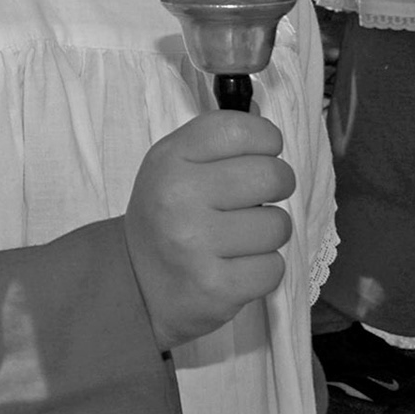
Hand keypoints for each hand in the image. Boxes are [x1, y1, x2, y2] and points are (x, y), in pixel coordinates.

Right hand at [124, 111, 294, 351]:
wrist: (135, 279)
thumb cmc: (167, 213)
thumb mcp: (173, 165)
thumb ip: (216, 143)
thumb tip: (268, 127)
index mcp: (170, 159)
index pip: (241, 129)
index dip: (265, 139)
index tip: (259, 154)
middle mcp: (179, 196)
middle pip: (273, 175)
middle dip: (276, 186)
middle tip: (253, 199)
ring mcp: (196, 244)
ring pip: (279, 225)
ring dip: (267, 234)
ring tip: (238, 238)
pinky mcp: (217, 286)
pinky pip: (274, 267)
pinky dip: (262, 268)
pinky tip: (234, 265)